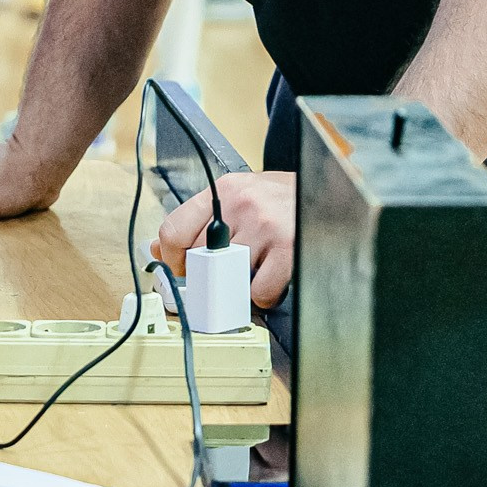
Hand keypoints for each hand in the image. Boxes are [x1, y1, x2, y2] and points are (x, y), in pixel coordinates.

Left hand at [152, 173, 294, 308]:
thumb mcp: (239, 196)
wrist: (328, 191)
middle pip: (200, 258)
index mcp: (224, 191)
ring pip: (228, 277)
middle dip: (209, 274)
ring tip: (254, 270)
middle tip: (223, 275)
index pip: (174, 230)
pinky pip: (258, 291)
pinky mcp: (287, 249)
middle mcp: (241, 204)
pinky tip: (272, 279)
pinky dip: (263, 295)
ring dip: (238, 284)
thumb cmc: (283, 199)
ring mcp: (265, 226)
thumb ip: (199, 220)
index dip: (172, 260)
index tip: (182, 270)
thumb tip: (157, 249)